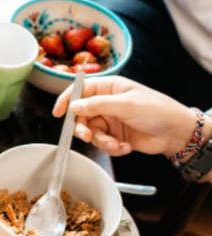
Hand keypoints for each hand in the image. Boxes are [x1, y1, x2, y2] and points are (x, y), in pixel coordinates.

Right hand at [53, 76, 197, 156]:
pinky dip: (112, 148)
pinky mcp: (115, 135)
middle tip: (87, 136)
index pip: (80, 90)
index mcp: (109, 88)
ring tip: (116, 144)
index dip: (66, 100)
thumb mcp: (127, 105)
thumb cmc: (158, 110)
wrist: (178, 133)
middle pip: (81, 116)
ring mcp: (111, 120)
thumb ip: (98, 105)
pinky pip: (103, 144)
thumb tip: (74, 106)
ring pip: (91, 133)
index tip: (58, 114)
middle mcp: (106, 103)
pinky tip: (125, 147)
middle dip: (83, 129)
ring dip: (102, 142)